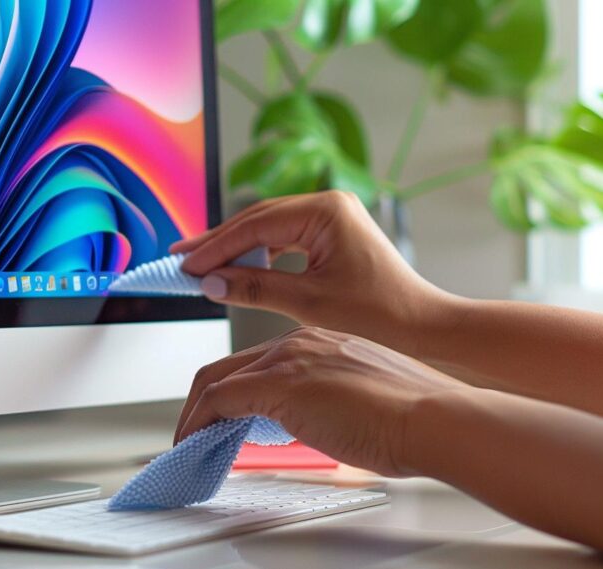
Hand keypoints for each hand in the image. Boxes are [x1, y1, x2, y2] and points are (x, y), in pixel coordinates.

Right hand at [172, 191, 456, 355]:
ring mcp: (331, 218)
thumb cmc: (380, 315)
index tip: (185, 266)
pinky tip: (236, 270)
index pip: (255, 227)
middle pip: (257, 222)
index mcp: (325, 211)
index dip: (215, 247)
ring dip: (235, 250)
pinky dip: (258, 257)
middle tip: (180, 260)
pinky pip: (283, 241)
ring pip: (268, 231)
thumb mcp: (308, 303)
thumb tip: (210, 282)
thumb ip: (254, 288)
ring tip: (200, 266)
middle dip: (218, 243)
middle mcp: (328, 205)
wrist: (423, 328)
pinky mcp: (332, 236)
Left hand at [174, 326, 470, 476]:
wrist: (436, 417)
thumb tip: (314, 422)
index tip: (224, 418)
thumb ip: (330, 401)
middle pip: (229, 366)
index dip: (233, 391)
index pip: (259, 362)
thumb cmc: (415, 416)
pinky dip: (198, 423)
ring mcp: (288, 359)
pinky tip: (195, 443)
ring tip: (189, 442)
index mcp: (322, 341)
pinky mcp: (279, 384)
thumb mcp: (363, 400)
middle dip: (202, 401)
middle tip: (192, 430)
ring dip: (195, 414)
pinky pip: (220, 401)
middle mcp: (300, 341)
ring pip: (217, 380)